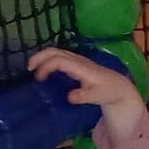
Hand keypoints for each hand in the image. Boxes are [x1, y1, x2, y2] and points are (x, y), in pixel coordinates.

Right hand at [28, 47, 143, 121]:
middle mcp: (78, 61)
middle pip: (55, 51)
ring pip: (57, 52)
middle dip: (40, 57)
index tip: (38, 79)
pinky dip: (48, 60)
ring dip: (43, 57)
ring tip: (32, 68)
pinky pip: (60, 57)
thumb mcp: (98, 96)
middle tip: (29, 68)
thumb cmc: (108, 92)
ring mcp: (77, 61)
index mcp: (81, 67)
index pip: (60, 61)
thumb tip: (69, 97)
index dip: (46, 67)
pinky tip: (43, 70)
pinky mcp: (77, 64)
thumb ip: (85, 96)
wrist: (119, 87)